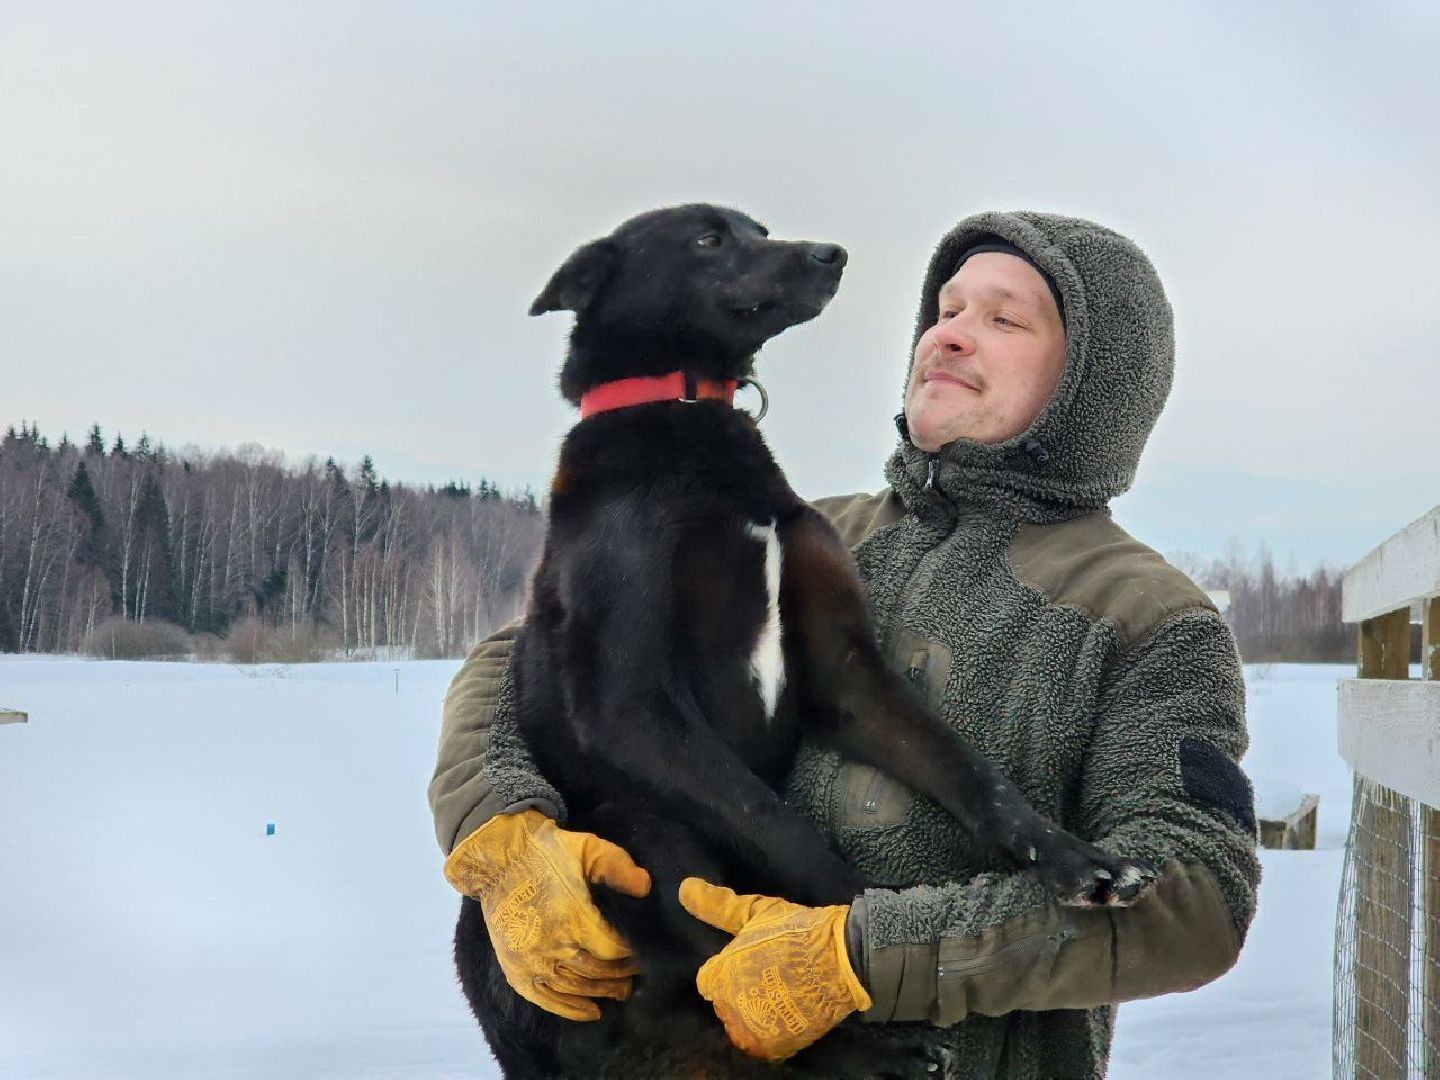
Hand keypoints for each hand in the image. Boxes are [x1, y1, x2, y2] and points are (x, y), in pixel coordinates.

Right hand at [444, 809, 651, 1019]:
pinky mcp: (516, 970)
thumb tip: (646, 888)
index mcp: (572, 917)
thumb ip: (617, 866)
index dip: (631, 953)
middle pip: (597, 972)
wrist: (498, 861)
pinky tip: (592, 1011)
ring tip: (621, 991)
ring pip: (576, 988)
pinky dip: (570, 1009)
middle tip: (637, 973)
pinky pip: (546, 999)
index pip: (612, 949)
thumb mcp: (587, 848)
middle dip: (621, 975)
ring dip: (602, 992)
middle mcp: (552, 945)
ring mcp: (532, 962)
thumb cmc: (548, 852)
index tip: (644, 950)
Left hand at [679, 877, 870, 1060]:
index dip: (726, 970)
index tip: (746, 961)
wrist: (839, 960)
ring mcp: (752, 1030)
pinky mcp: (775, 1047)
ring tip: (779, 994)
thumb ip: (717, 906)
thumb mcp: (754, 913)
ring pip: (742, 1025)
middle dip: (738, 991)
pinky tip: (786, 1013)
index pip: (708, 980)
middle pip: (724, 1004)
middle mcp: (730, 1007)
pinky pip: (762, 1044)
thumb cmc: (794, 932)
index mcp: (719, 976)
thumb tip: (684, 888)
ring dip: (754, 1014)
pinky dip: (771, 1032)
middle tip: (767, 975)